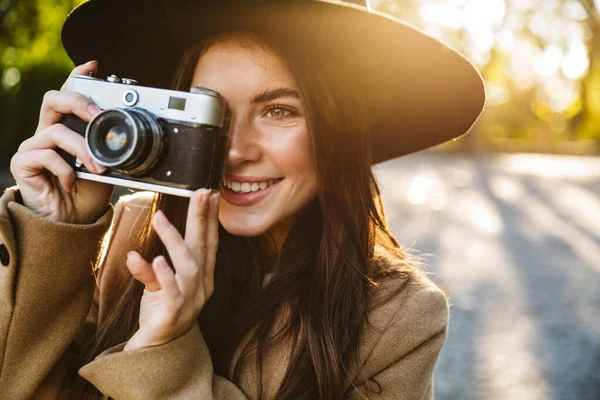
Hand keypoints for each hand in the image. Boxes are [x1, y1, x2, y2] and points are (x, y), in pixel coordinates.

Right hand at [9, 61, 113, 223]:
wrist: (72, 223)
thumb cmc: (87, 194)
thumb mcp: (106, 167)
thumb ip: (110, 149)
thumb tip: (127, 135)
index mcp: (68, 129)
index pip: (69, 95)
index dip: (78, 77)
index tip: (94, 66)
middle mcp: (48, 133)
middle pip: (54, 99)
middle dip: (78, 102)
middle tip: (98, 114)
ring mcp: (34, 147)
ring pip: (56, 132)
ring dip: (82, 150)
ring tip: (98, 168)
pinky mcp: (23, 163)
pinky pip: (46, 156)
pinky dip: (66, 170)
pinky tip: (72, 183)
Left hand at [124, 189, 219, 350]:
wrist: (156, 350)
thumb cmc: (160, 313)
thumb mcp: (156, 286)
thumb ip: (150, 270)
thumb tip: (136, 254)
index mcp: (202, 277)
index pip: (208, 242)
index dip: (209, 219)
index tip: (209, 194)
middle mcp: (202, 287)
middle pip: (203, 249)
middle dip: (202, 219)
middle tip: (200, 193)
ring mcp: (190, 301)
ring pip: (188, 267)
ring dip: (175, 241)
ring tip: (160, 218)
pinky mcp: (173, 315)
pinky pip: (171, 293)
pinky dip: (164, 276)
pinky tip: (156, 259)